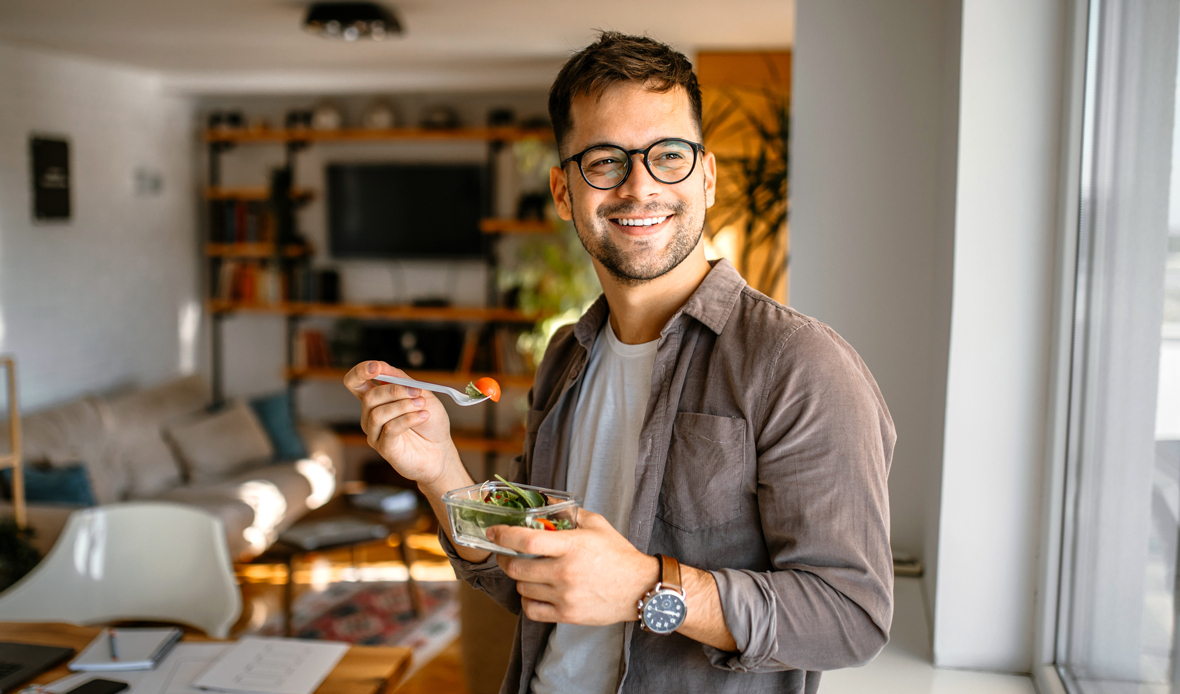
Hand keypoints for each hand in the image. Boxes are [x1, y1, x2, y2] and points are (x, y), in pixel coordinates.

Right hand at [343, 360, 457, 485]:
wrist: (441, 450)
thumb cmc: (430, 422)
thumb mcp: (421, 393)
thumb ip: (401, 380)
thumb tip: (382, 367)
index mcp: (377, 399)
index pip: (355, 382)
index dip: (360, 372)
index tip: (377, 367)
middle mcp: (370, 415)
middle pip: (369, 397)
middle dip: (394, 391)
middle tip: (417, 392)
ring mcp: (375, 433)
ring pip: (378, 414)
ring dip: (403, 406)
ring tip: (422, 405)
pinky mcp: (384, 448)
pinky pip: (390, 429)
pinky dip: (408, 419)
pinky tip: (423, 416)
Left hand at [491, 510, 658, 624]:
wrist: (639, 588)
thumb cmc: (618, 554)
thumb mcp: (597, 525)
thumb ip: (570, 512)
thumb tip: (545, 500)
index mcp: (571, 545)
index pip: (527, 539)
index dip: (503, 534)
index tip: (492, 532)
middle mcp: (564, 571)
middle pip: (516, 567)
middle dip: (505, 558)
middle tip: (506, 554)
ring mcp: (564, 595)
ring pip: (522, 588)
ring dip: (520, 578)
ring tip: (528, 571)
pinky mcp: (566, 614)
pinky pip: (531, 610)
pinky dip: (527, 601)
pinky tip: (534, 592)